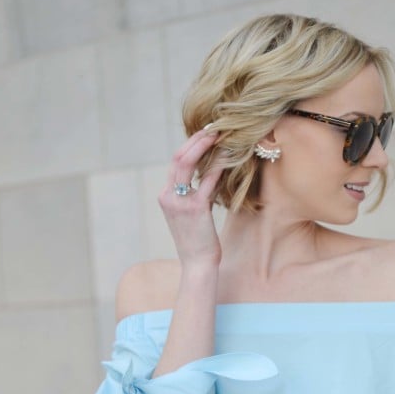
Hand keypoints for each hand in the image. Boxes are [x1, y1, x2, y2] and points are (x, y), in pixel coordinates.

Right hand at [157, 128, 227, 268]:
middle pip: (177, 157)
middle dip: (195, 140)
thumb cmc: (199, 243)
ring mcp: (179, 202)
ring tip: (219, 135)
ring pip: (186, 163)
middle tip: (212, 128)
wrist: (198, 264)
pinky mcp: (194, 208)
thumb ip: (196, 196)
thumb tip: (211, 176)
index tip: (205, 135)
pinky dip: (217, 166)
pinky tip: (228, 157)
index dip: (190, 147)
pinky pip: (206, 180)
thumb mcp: (192, 216)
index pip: (175, 164)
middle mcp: (168, 197)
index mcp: (166, 197)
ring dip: (203, 146)